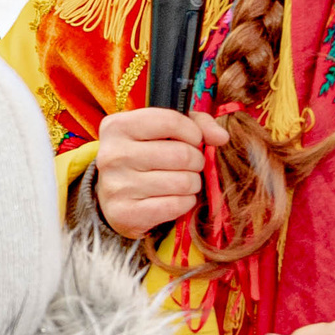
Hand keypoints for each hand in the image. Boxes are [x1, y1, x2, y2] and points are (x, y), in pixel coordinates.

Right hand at [95, 107, 227, 237]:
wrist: (112, 196)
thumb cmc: (144, 155)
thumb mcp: (163, 130)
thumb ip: (197, 123)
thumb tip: (221, 137)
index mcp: (117, 127)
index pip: (170, 121)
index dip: (193, 132)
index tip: (193, 140)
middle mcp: (112, 155)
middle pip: (182, 155)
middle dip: (196, 161)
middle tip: (190, 165)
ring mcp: (117, 186)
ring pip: (183, 182)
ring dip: (193, 183)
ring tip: (182, 181)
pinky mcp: (125, 213)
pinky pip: (177, 205)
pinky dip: (185, 202)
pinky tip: (175, 198)